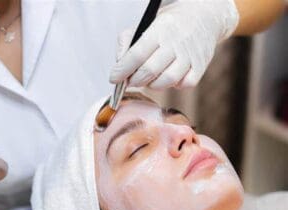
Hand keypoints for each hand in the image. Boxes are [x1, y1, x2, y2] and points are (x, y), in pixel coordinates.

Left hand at [110, 0, 238, 89]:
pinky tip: (169, 78)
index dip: (122, 70)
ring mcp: (190, 56)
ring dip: (153, 85)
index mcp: (160, 30)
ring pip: (167, 81)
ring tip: (149, 79)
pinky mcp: (200, 66)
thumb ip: (128, 41)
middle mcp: (175, 43)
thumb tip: (119, 64)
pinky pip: (184, 84)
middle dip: (135, 81)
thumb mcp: (146, 23)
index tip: (113, 78)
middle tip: (130, 81)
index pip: (137, 54)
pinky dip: (174, 85)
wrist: (203, 17)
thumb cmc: (169, 25)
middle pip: (150, 71)